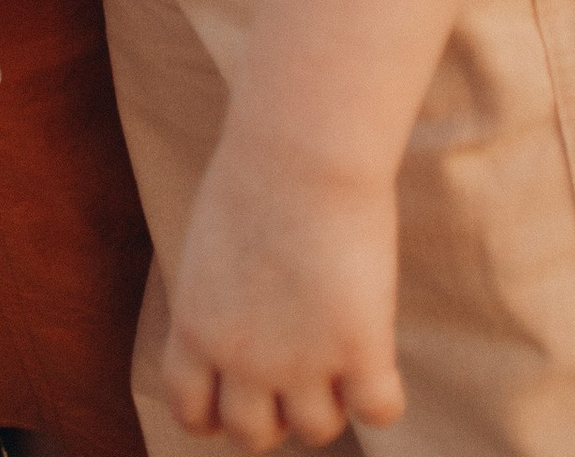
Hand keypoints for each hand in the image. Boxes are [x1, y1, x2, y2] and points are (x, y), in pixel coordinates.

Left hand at [163, 131, 404, 448]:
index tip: (233, 401)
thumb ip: (218, 298)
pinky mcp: (361, 349)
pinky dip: (384, 396)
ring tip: (339, 359)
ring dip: (329, 403)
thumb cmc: (256, 171)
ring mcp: (302, 361)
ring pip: (316, 430)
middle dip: (274, 416)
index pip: (190, 410)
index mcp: (196, 326)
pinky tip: (381, 362)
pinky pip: (379, 411)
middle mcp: (243, 358)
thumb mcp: (210, 244)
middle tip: (295, 378)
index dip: (213, 415)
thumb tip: (239, 328)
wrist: (303, 146)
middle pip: (252, 434)